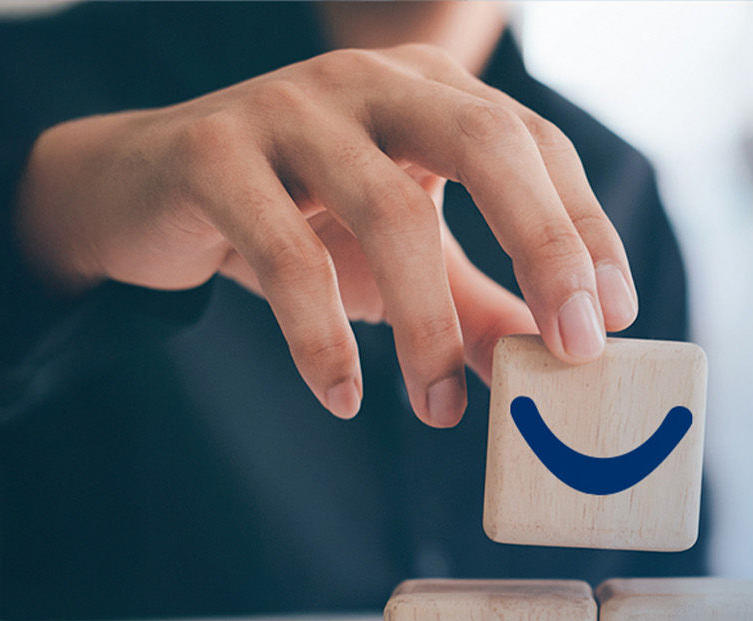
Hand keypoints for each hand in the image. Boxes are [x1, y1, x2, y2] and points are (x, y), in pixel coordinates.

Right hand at [15, 44, 638, 426]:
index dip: (582, 226)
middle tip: (569, 348)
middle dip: (542, 246)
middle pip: (485, 144)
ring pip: (386, 210)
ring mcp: (287, 109)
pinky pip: (285, 254)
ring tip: (436, 406)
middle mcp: (368, 81)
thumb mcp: (387, 260)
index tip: (615, 317)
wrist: (138, 190)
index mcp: (424, 90)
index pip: (533, 142)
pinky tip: (341, 396)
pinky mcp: (212, 154)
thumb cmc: (283, 217)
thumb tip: (542, 362)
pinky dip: (320, 337)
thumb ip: (467, 301)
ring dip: (425, 324)